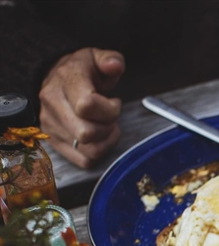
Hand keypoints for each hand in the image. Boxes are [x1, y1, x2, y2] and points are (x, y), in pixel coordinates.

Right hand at [39, 48, 123, 168]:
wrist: (55, 78)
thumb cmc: (82, 71)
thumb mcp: (96, 58)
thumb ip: (110, 59)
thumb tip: (114, 65)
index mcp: (65, 81)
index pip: (87, 106)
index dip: (110, 110)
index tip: (114, 102)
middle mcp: (53, 104)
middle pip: (88, 133)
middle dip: (108, 127)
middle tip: (109, 117)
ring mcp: (50, 125)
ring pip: (88, 151)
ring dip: (105, 142)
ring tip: (105, 126)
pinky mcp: (54, 141)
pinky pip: (84, 161)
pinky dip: (97, 153)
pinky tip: (98, 138)